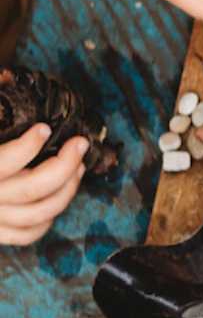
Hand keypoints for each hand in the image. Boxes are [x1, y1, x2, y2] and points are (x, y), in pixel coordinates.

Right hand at [0, 125, 88, 245]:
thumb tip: (3, 84)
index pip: (5, 162)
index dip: (29, 145)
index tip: (44, 129)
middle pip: (32, 188)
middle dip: (65, 165)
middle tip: (79, 144)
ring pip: (38, 212)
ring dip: (67, 190)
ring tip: (78, 167)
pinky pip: (26, 234)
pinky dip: (47, 219)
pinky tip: (56, 199)